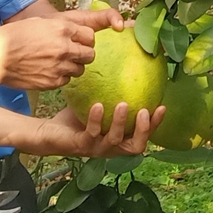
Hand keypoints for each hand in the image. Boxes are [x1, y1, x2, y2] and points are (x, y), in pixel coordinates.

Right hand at [0, 8, 119, 89]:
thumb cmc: (13, 36)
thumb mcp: (38, 22)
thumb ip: (60, 27)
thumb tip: (74, 33)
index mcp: (62, 29)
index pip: (90, 35)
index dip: (85, 39)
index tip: (80, 41)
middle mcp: (64, 47)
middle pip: (90, 54)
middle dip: (84, 53)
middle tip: (74, 54)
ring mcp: (59, 66)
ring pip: (80, 69)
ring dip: (73, 66)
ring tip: (60, 63)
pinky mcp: (52, 82)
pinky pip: (67, 80)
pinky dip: (61, 77)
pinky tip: (50, 71)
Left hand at [46, 102, 163, 157]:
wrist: (50, 131)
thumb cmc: (77, 117)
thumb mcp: (99, 103)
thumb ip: (112, 93)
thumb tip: (127, 64)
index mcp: (119, 140)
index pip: (143, 135)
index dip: (154, 125)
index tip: (162, 106)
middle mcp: (111, 147)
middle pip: (136, 147)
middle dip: (144, 130)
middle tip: (145, 110)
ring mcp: (96, 148)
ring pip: (115, 140)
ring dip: (121, 123)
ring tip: (123, 105)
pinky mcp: (81, 145)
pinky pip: (92, 133)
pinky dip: (97, 119)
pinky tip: (98, 105)